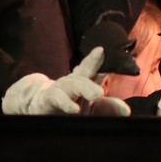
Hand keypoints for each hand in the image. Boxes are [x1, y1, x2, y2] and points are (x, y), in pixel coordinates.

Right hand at [2, 47, 130, 115]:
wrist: (33, 106)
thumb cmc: (66, 105)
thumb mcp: (88, 108)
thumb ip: (107, 107)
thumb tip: (127, 111)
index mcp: (81, 81)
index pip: (91, 69)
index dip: (96, 59)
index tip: (102, 50)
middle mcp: (70, 83)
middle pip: (82, 72)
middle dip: (92, 65)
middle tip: (103, 59)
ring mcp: (58, 90)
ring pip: (72, 85)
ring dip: (85, 88)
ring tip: (98, 93)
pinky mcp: (47, 101)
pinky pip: (56, 100)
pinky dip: (66, 104)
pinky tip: (74, 109)